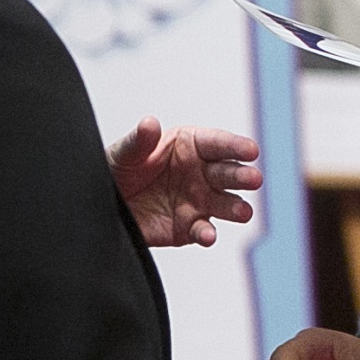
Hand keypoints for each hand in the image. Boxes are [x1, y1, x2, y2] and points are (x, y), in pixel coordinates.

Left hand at [108, 117, 262, 247]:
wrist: (105, 206)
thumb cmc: (118, 171)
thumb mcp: (123, 153)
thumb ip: (139, 141)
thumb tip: (149, 123)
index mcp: (189, 145)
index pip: (217, 143)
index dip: (235, 146)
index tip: (251, 150)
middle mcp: (201, 172)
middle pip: (228, 172)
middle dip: (242, 176)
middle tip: (254, 179)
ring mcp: (198, 201)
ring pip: (224, 203)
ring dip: (236, 207)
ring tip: (244, 212)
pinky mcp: (189, 227)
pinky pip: (202, 230)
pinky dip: (207, 234)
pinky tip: (208, 235)